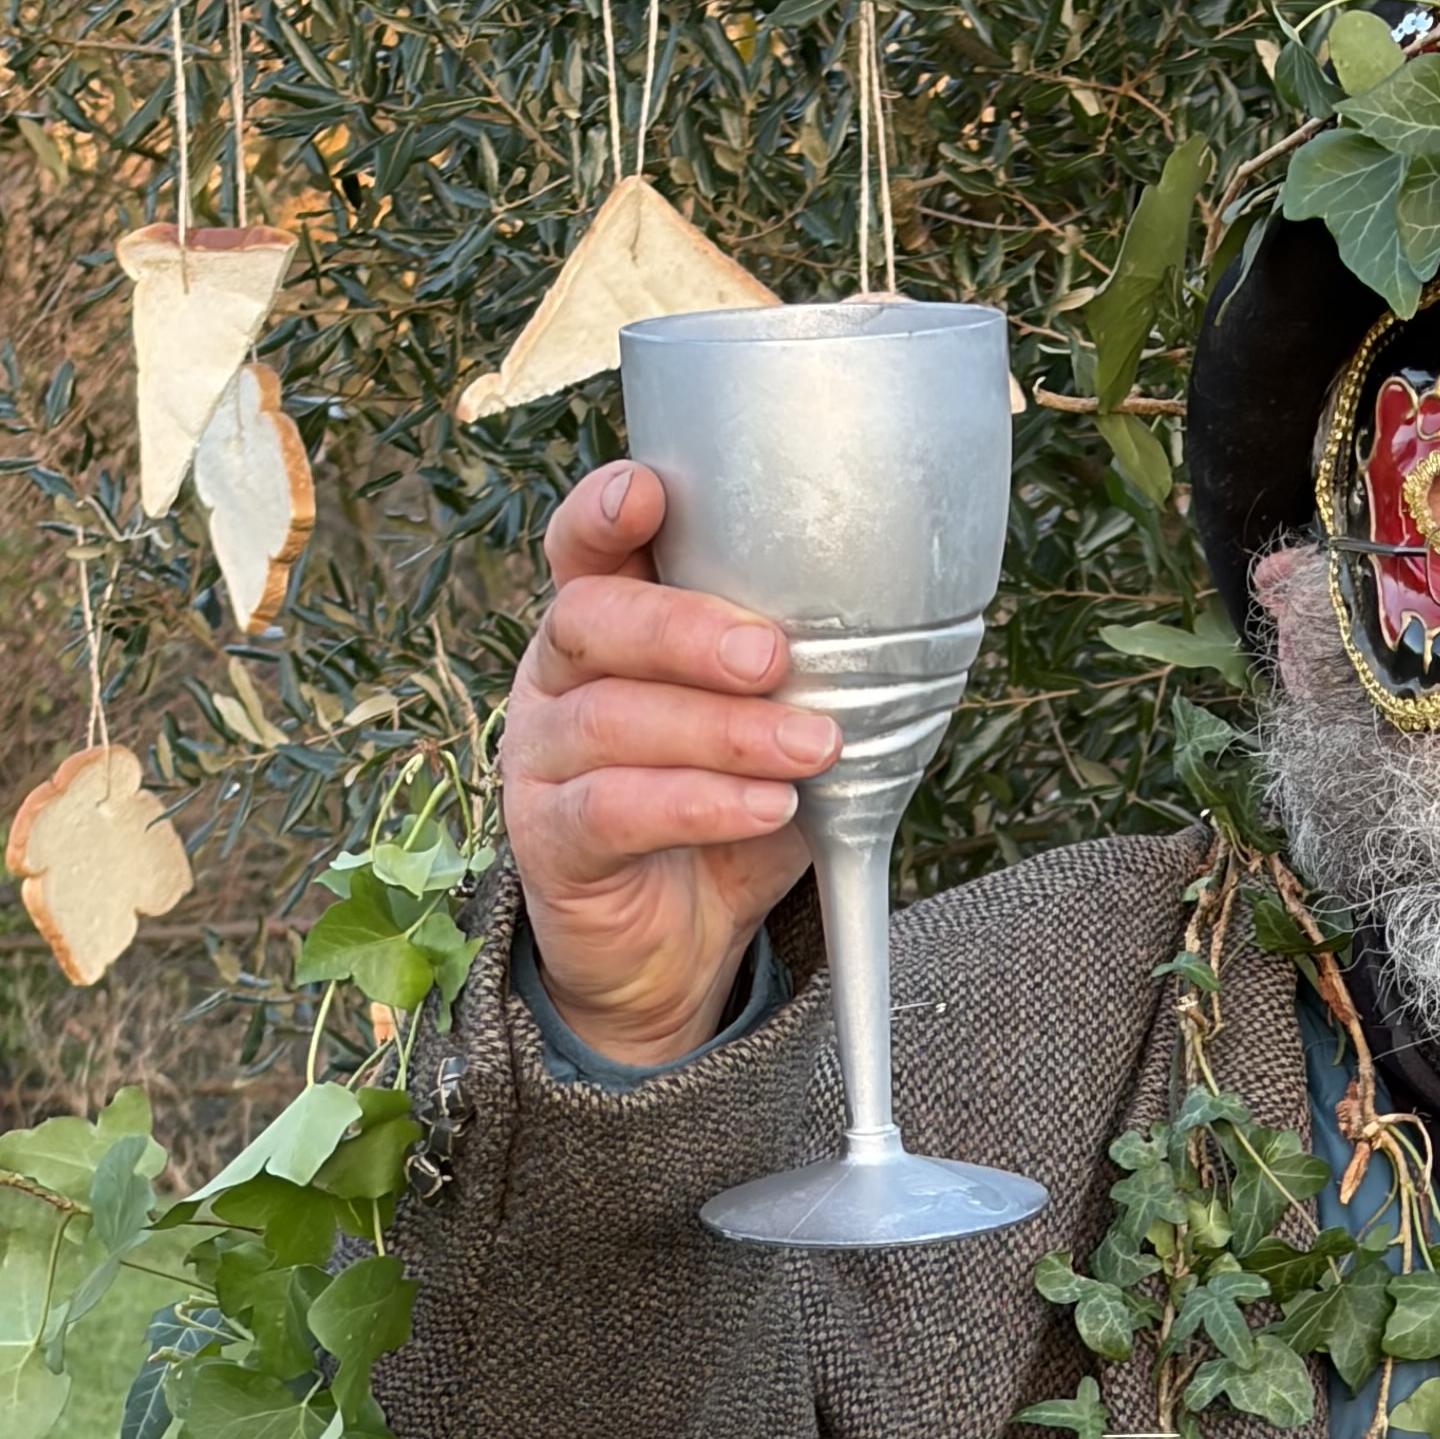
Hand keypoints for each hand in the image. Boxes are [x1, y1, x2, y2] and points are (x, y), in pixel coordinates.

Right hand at [498, 459, 836, 1064]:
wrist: (673, 946)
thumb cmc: (728, 812)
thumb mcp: (775, 732)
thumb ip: (805, 678)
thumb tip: (898, 633)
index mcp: (606, 629)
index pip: (585, 548)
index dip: (604, 512)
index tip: (649, 491)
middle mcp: (557, 678)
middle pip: (591, 619)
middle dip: (687, 630)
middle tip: (773, 656)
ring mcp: (540, 758)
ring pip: (609, 719)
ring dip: (721, 731)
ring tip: (809, 748)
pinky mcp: (547, 841)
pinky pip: (612, 810)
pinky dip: (698, 804)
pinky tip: (767, 807)